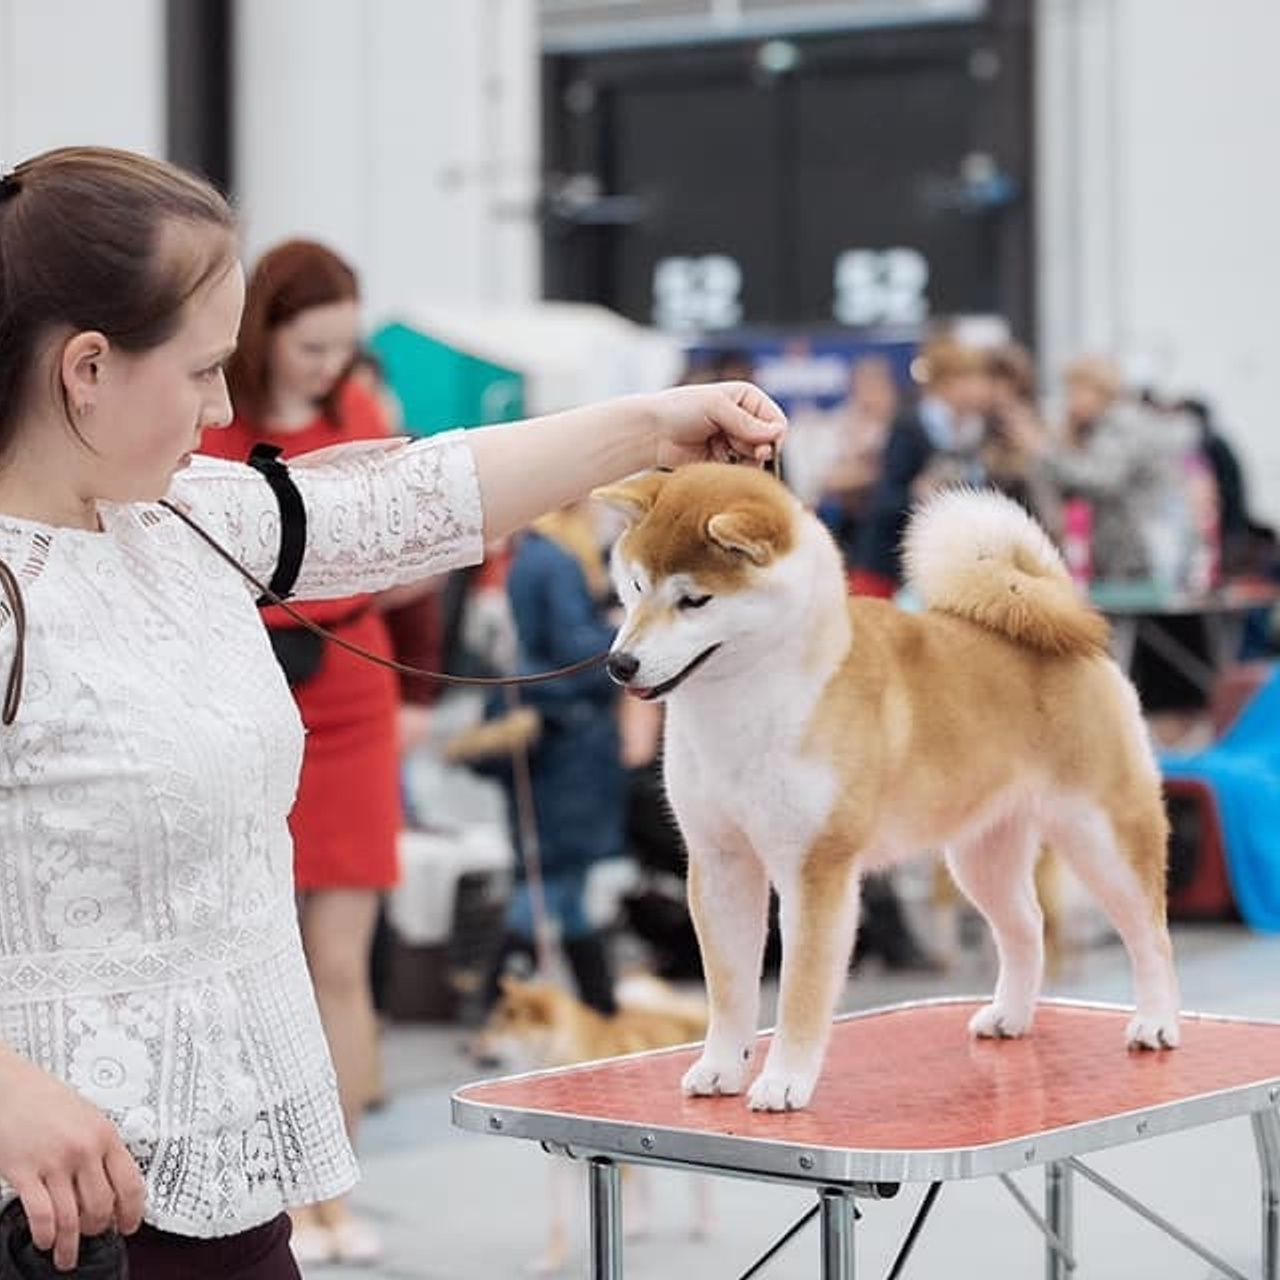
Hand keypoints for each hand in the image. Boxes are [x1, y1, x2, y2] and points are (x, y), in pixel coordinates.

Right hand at [0, 1047, 144, 1269]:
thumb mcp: (88, 1118)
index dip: (133, 1212)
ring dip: (70, 1244)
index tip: (131, 1225)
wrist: (11, 1086)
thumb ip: (102, 1148)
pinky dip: (45, 1236)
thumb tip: (111, 1183)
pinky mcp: (25, 1172)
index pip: (130, 1183)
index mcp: (106, 1135)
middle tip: (94, 1236)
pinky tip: (45, 1241)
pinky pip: (42, 1216)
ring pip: (71, 1218)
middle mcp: (84, 1150)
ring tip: (67, 1256)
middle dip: (98, 1229)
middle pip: (101, 1206)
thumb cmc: (48, 1100)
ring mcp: (55, 1162)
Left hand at [649, 382, 786, 469]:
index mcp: (748, 398)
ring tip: (719, 450)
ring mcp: (734, 440)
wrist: (652, 432)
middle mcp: (745, 419)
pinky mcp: (724, 460)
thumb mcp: (715, 408)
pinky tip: (714, 460)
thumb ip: (747, 423)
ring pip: (755, 460)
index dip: (772, 436)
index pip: (777, 421)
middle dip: (755, 449)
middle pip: (769, 443)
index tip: (760, 445)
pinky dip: (731, 469)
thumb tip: (777, 433)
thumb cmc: (680, 410)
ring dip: (741, 460)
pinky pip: (739, 471)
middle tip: (735, 447)